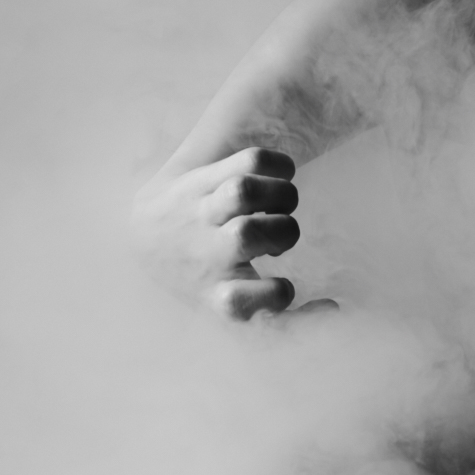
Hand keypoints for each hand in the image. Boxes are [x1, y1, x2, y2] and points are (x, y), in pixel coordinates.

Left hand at [132, 146, 333, 321]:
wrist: (141, 237)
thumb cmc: (204, 278)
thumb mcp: (226, 307)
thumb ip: (275, 314)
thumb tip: (332, 308)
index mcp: (212, 293)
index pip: (237, 301)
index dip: (274, 295)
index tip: (284, 287)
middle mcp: (204, 252)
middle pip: (248, 234)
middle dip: (283, 232)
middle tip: (278, 235)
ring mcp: (199, 212)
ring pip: (244, 190)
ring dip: (280, 194)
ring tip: (279, 203)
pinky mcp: (201, 179)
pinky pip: (248, 160)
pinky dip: (278, 165)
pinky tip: (277, 179)